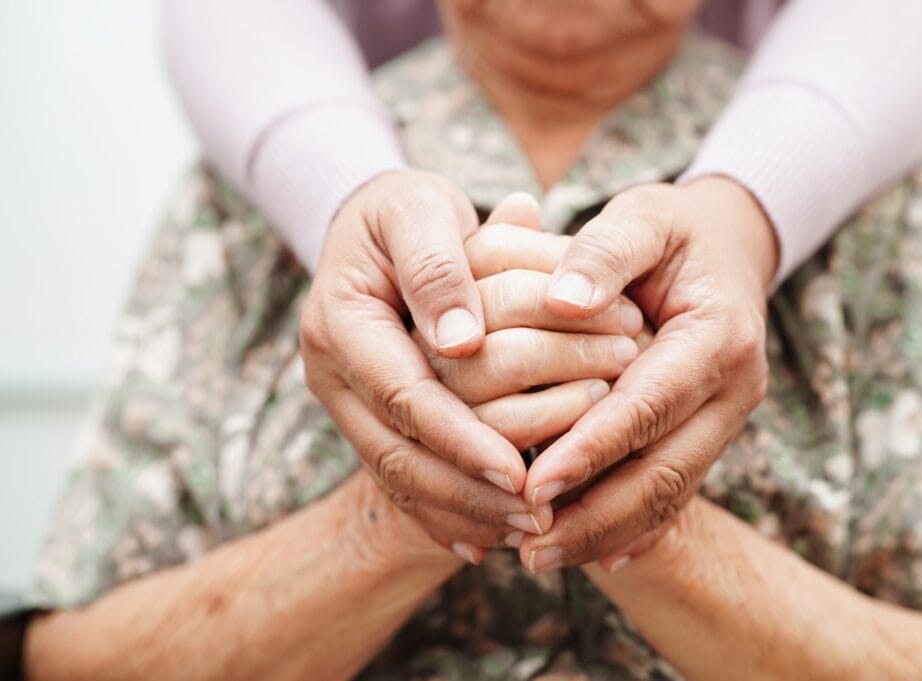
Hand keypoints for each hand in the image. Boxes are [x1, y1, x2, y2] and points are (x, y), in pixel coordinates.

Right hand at [304, 185, 637, 561]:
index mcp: (340, 324)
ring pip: (400, 477)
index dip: (459, 438)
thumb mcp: (419, 209)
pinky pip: (402, 478)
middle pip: (398, 453)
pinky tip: (488, 540)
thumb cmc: (406, 210)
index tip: (516, 473)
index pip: (402, 396)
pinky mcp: (368, 419)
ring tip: (527, 533)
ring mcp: (347, 403)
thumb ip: (438, 266)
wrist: (375, 224)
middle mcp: (333, 375)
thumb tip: (460, 341)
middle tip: (536, 518)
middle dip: (467, 492)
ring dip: (462, 511)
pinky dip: (444, 512)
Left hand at [518, 176, 777, 571]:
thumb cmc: (672, 229)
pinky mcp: (709, 435)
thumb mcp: (643, 215)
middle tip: (530, 550)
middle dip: (596, 515)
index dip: (593, 448)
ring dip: (606, 533)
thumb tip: (563, 300)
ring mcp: (726, 419)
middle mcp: (733, 389)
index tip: (534, 484)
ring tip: (540, 560)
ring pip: (669, 493)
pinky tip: (592, 557)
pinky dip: (633, 527)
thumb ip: (604, 251)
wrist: (726, 247)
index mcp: (717, 336)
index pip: (649, 404)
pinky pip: (675, 491)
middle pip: (665, 470)